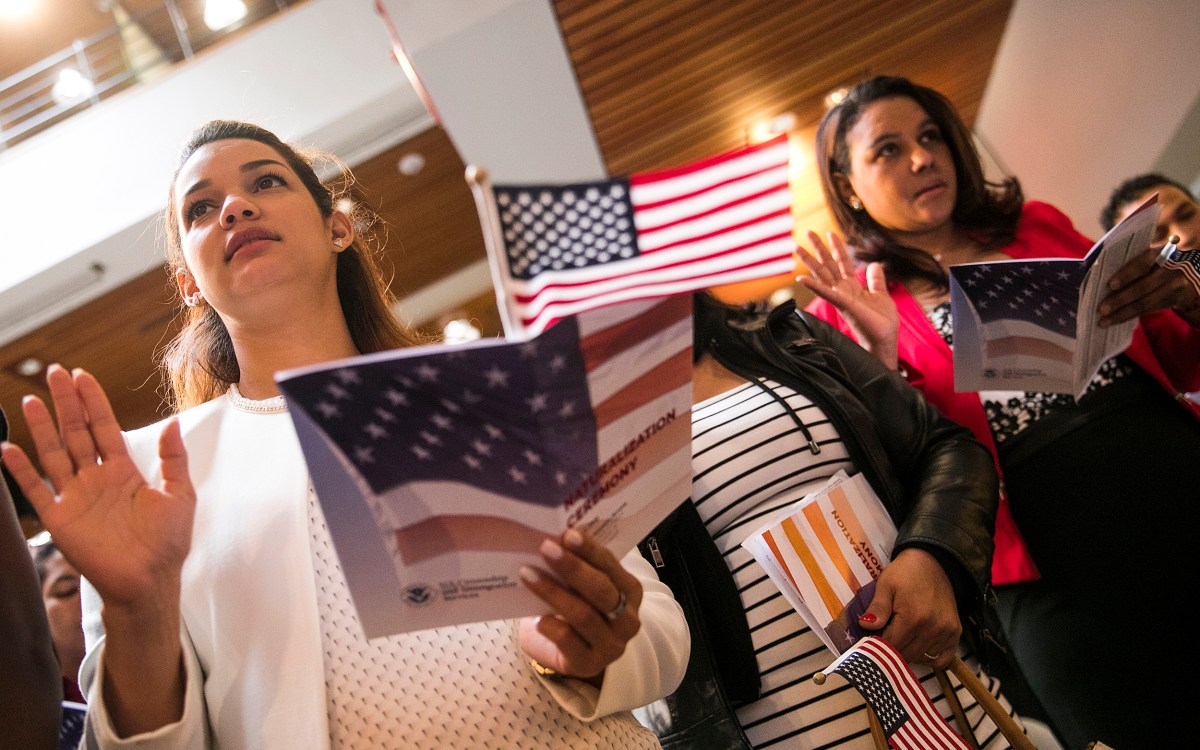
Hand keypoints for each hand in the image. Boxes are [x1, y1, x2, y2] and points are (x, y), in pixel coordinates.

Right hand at [0, 365, 195, 610]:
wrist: (150, 580)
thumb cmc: (168, 542)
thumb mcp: (180, 495)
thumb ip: (174, 458)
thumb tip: (174, 421)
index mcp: (124, 471)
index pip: (104, 428)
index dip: (93, 402)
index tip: (81, 376)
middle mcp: (96, 479)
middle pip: (77, 433)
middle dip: (66, 403)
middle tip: (54, 372)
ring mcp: (76, 497)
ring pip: (54, 454)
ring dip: (43, 428)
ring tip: (32, 400)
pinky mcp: (61, 518)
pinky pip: (37, 490)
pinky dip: (21, 471)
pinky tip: (8, 448)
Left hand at [517, 528, 642, 685]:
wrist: (569, 652)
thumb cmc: (575, 606)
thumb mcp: (582, 586)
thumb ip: (578, 566)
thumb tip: (553, 538)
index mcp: (630, 591)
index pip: (611, 566)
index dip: (590, 550)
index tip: (568, 534)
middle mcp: (627, 619)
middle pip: (601, 590)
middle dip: (573, 568)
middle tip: (546, 549)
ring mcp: (611, 645)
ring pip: (583, 615)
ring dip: (553, 592)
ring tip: (528, 574)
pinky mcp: (589, 664)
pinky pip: (569, 642)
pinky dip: (552, 626)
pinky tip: (537, 618)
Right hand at [795, 230, 899, 368]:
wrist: (884, 339)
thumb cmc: (882, 322)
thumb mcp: (881, 294)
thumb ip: (875, 280)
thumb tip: (874, 264)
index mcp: (852, 286)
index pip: (842, 262)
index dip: (837, 247)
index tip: (830, 232)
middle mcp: (842, 290)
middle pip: (828, 264)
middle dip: (818, 248)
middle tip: (807, 231)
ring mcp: (840, 297)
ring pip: (822, 275)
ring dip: (809, 261)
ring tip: (797, 248)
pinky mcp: (842, 304)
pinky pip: (826, 293)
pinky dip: (813, 285)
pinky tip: (801, 279)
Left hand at [855, 548, 959, 669]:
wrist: (935, 562)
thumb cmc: (905, 573)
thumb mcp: (886, 585)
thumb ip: (877, 608)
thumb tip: (866, 627)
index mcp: (913, 617)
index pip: (890, 645)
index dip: (878, 642)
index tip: (873, 636)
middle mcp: (932, 628)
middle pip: (905, 655)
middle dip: (892, 648)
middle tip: (887, 634)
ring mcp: (946, 632)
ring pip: (921, 658)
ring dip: (909, 652)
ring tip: (903, 635)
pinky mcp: (956, 633)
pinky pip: (941, 659)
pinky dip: (929, 657)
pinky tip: (919, 645)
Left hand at [1098, 244, 1199, 326]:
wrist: (1189, 274)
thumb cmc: (1158, 262)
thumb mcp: (1151, 255)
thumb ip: (1132, 258)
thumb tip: (1097, 268)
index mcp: (1160, 253)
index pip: (1142, 264)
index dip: (1126, 274)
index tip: (1110, 285)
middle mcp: (1170, 268)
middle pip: (1143, 287)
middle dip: (1120, 300)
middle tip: (1101, 309)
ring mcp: (1176, 285)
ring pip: (1146, 302)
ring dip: (1123, 313)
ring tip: (1104, 321)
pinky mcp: (1177, 299)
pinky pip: (1150, 309)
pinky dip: (1131, 316)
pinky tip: (1116, 320)